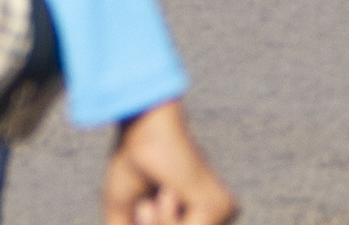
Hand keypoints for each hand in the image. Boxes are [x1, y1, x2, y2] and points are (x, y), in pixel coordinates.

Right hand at [102, 102, 235, 224]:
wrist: (141, 132)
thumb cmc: (132, 168)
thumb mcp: (124, 220)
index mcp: (200, 218)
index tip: (147, 205)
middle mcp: (218, 217)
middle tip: (147, 206)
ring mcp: (224, 213)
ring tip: (155, 198)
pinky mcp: (222, 208)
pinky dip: (166, 220)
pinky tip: (169, 192)